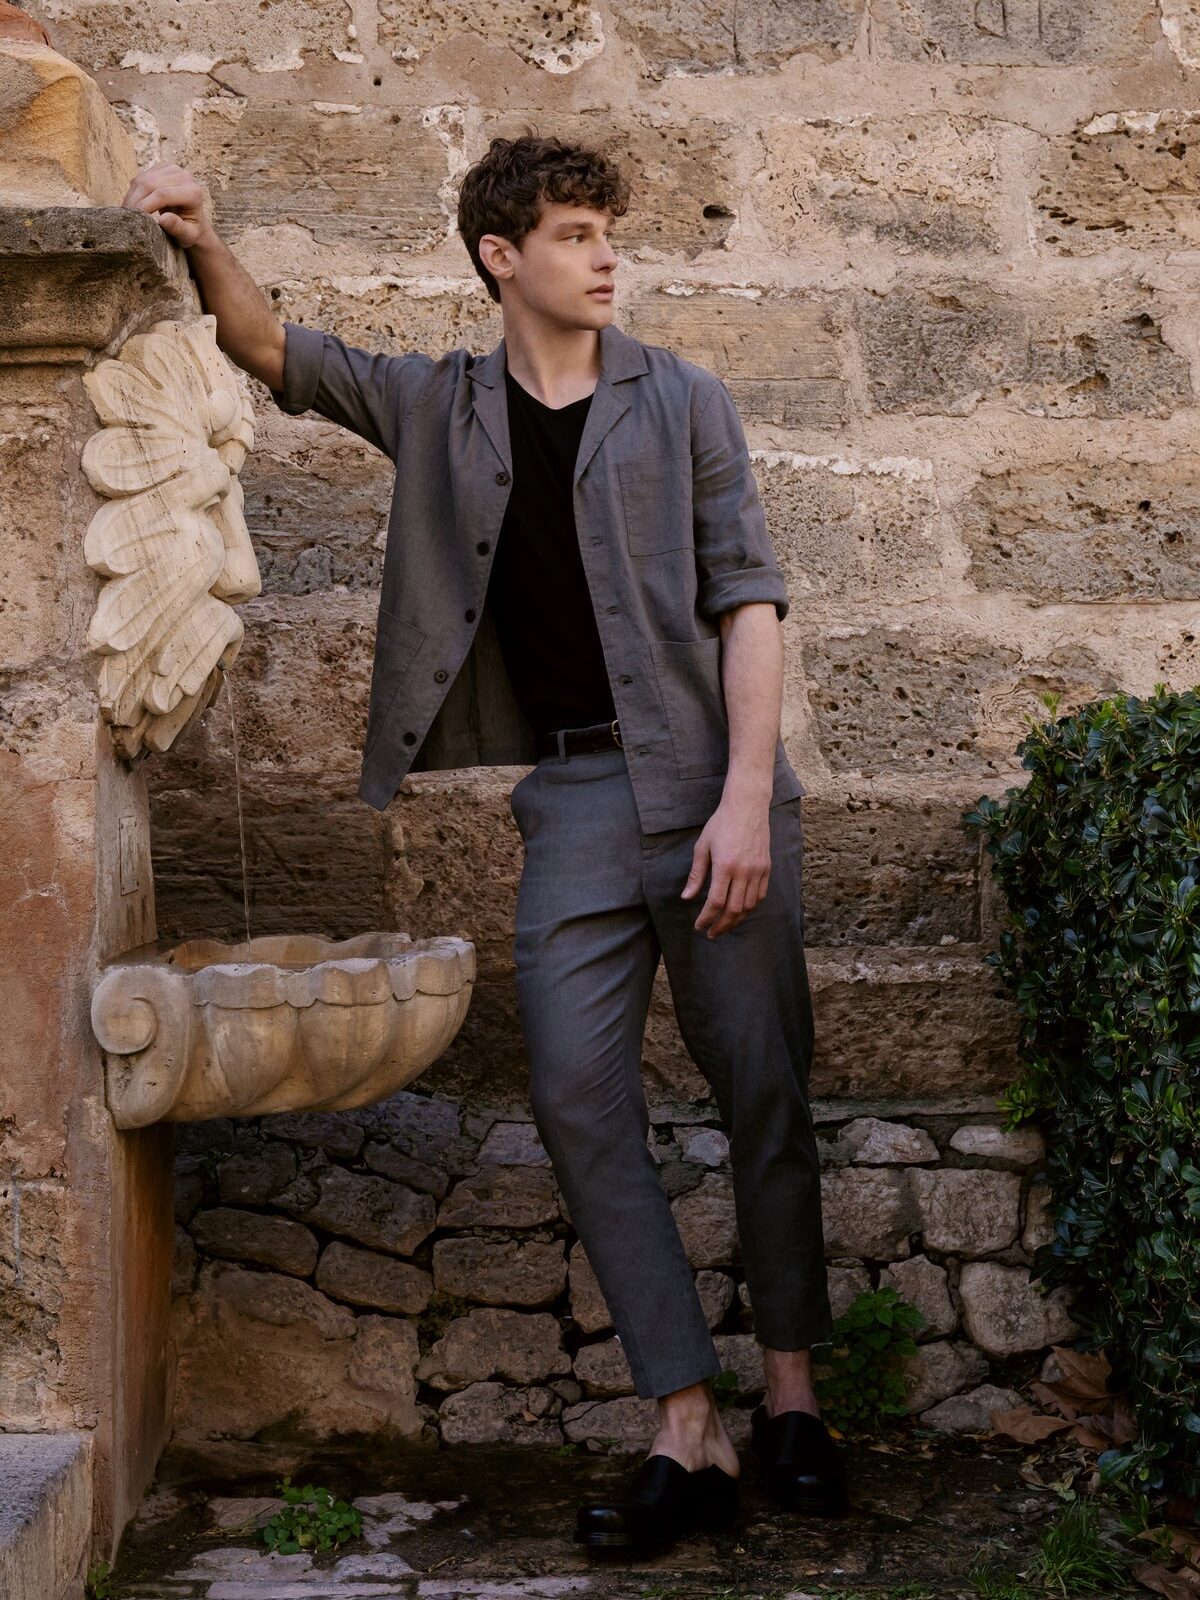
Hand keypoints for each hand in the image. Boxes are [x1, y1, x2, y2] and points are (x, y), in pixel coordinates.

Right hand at [121, 162, 213, 249]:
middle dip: (135, 201)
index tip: (135, 219)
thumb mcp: (188, 236)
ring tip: (126, 213)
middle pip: (151, 184)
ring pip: (143, 179)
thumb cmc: (191, 231)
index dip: (146, 205)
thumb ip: (178, 228)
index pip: (163, 194)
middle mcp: (184, 176)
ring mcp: (172, 169)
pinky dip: (133, 191)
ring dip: (131, 196)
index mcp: (193, 192)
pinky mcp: (162, 168)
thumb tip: (163, 220)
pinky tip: (130, 205)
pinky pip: (141, 177)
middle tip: (125, 217)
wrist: (193, 221)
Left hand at [680, 795, 770, 938]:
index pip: (716, 902)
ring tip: (725, 925)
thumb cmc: (721, 824)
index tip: (699, 926)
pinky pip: (760, 895)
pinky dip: (750, 908)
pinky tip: (740, 911)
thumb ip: (696, 875)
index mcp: (725, 866)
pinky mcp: (766, 868)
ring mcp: (758, 870)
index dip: (707, 918)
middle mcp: (744, 871)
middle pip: (734, 910)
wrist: (747, 806)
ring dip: (736, 920)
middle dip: (721, 926)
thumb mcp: (702, 847)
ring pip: (749, 906)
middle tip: (711, 933)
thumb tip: (687, 897)